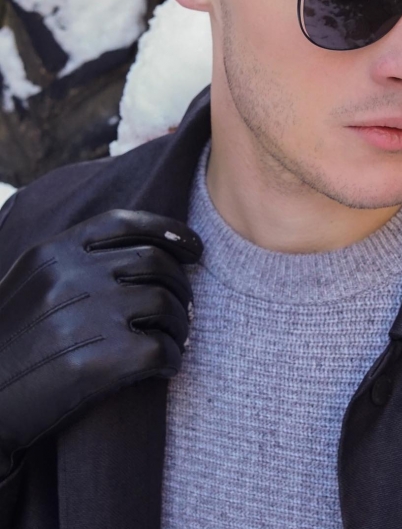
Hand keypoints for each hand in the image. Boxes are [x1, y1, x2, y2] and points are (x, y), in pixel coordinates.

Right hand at [0, 210, 202, 477]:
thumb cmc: (11, 343)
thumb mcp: (31, 283)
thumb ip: (75, 259)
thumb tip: (146, 247)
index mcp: (54, 251)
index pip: (126, 223)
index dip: (171, 231)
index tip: (196, 248)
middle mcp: (70, 276)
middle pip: (156, 263)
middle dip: (182, 284)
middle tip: (184, 307)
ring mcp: (83, 317)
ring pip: (165, 304)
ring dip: (181, 325)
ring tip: (175, 340)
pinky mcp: (94, 363)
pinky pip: (160, 349)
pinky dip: (172, 358)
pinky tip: (166, 366)